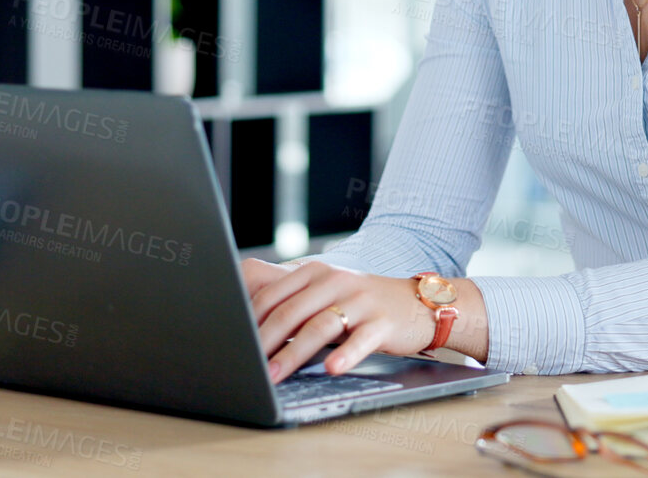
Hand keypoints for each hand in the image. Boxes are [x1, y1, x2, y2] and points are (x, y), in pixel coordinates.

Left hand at [242, 258, 436, 381]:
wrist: (415, 303)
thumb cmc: (359, 303)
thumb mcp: (323, 293)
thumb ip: (288, 301)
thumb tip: (242, 323)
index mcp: (314, 272)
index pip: (271, 295)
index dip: (247, 322)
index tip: (232, 345)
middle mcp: (335, 281)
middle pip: (290, 312)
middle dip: (263, 342)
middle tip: (245, 366)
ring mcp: (360, 300)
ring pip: (320, 326)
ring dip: (293, 353)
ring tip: (274, 376)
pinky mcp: (383, 321)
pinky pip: (361, 339)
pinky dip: (346, 355)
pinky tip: (333, 369)